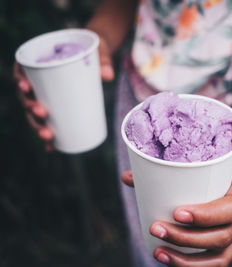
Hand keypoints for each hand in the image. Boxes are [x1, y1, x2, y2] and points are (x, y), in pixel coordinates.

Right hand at [13, 34, 113, 150]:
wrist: (99, 54)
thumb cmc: (94, 49)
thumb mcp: (98, 50)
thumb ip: (103, 60)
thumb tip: (109, 76)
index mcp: (40, 63)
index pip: (22, 72)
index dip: (20, 81)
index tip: (26, 88)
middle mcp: (39, 81)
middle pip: (27, 97)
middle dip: (31, 109)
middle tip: (43, 114)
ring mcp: (48, 96)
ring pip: (36, 113)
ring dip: (38, 127)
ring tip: (49, 136)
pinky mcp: (59, 106)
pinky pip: (52, 122)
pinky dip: (52, 137)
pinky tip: (52, 148)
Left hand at [122, 125, 231, 265]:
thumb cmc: (227, 152)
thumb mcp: (211, 149)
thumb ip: (175, 162)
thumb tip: (128, 177)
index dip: (207, 215)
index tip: (176, 212)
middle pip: (224, 235)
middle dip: (187, 238)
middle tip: (156, 229)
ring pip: (223, 254)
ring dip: (188, 258)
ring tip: (159, 251)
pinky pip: (220, 259)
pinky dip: (196, 265)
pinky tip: (172, 260)